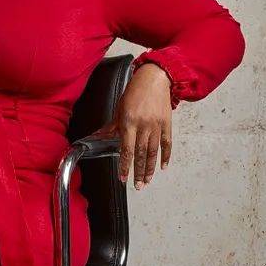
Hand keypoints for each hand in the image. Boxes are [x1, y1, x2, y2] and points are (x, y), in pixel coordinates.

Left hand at [93, 63, 172, 189]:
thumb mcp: (119, 108)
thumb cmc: (135, 91)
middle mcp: (144, 126)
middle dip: (138, 172)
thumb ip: (111, 126)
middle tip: (137, 186)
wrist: (155, 79)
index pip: (126, 149)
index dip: (125, 165)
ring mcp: (157, 126)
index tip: (123, 177)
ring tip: (147, 181)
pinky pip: (167, 143)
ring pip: (153, 152)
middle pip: (140, 154)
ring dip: (150, 169)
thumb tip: (98, 136)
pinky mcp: (167, 124)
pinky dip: (165, 156)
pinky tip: (163, 167)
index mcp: (129, 123)